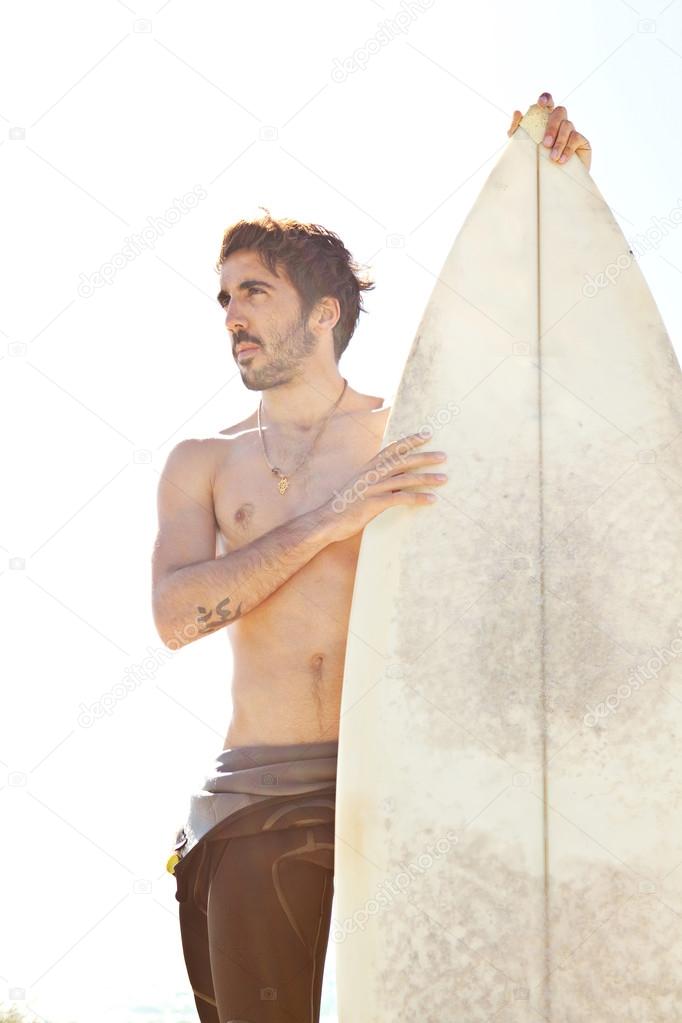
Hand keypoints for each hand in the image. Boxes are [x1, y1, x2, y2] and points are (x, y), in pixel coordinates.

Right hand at [317, 432, 447, 542]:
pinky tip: (432, 500)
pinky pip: (401, 498)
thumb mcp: (360, 487)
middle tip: (443, 456)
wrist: (326, 521)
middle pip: (403, 461)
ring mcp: (373, 488)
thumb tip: (394, 479)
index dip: (410, 440)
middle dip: (424, 457)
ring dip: (427, 478)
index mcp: (369, 468)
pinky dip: (418, 498)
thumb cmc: (345, 506)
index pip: (392, 449)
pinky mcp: (374, 503)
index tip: (427, 434)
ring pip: (405, 479)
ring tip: (444, 479)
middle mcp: (372, 474)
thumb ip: (376, 480)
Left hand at [507, 91, 591, 171]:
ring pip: (567, 125)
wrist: (553, 184)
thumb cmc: (537, 164)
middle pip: (559, 112)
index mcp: (546, 121)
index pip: (548, 103)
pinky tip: (562, 160)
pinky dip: (568, 149)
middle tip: (545, 144)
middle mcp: (560, 123)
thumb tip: (517, 112)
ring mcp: (572, 131)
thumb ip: (517, 131)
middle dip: (552, 126)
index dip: (546, 98)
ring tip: (553, 158)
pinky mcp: (582, 141)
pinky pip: (576, 138)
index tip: (541, 103)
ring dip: (559, 142)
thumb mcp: (524, 148)